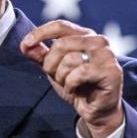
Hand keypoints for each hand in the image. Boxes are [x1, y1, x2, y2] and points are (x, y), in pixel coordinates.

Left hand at [20, 20, 123, 137]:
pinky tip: (76, 90)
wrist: (96, 111)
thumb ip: (41, 56)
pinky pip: (80, 73)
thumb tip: (25, 45)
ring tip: (69, 84)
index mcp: (85, 36)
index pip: (60, 26)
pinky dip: (71, 84)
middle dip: (50, 64)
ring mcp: (107, 55)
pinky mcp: (111, 71)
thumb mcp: (54, 69)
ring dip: (62, 76)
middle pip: (61, 44)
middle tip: (56, 77)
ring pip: (70, 59)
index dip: (40, 33)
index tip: (25, 44)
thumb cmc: (77, 87)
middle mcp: (98, 41)